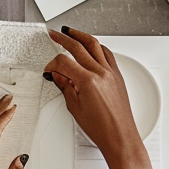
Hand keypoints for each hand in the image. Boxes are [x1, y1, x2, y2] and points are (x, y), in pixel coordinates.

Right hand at [44, 28, 142, 163]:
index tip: (49, 69)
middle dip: (63, 38)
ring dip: (81, 35)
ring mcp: (111, 72)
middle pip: (78, 46)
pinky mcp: (117, 75)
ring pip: (94, 44)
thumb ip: (65, 86)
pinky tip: (91, 45)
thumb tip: (57, 75)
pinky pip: (107, 53)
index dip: (52, 64)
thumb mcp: (75, 107)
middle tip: (54, 34)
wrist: (119, 136)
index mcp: (88, 81)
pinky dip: (97, 46)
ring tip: (71, 32)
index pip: (64, 62)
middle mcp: (101, 73)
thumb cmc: (101, 128)